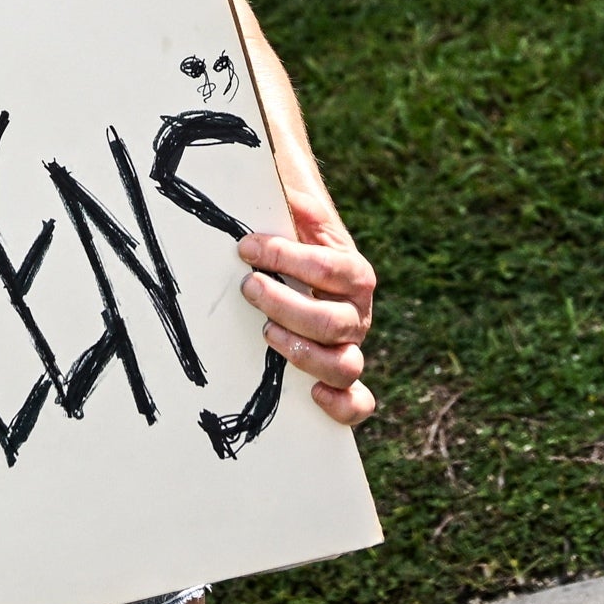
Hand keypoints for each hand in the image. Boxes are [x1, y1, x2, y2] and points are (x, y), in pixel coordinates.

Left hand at [237, 178, 377, 426]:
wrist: (306, 272)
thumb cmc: (296, 245)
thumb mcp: (297, 219)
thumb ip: (297, 204)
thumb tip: (293, 198)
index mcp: (353, 273)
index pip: (328, 268)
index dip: (286, 257)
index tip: (246, 247)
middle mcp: (358, 314)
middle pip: (332, 321)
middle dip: (285, 305)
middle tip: (249, 287)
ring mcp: (351, 348)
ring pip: (344, 364)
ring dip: (303, 354)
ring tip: (267, 333)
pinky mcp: (342, 379)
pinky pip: (357, 402)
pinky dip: (342, 405)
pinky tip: (312, 395)